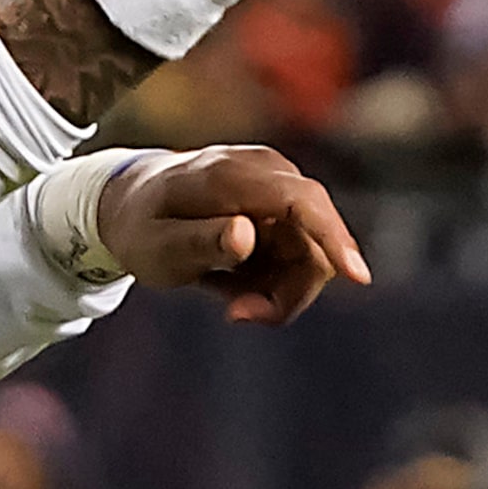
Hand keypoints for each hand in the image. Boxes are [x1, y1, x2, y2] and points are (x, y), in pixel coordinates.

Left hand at [97, 145, 369, 324]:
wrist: (131, 206)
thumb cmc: (140, 226)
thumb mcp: (155, 246)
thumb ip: (198, 241)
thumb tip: (246, 235)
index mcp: (232, 175)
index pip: (300, 201)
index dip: (333, 237)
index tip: (357, 277)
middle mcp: (266, 173)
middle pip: (313, 242)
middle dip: (286, 292)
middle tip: (237, 315)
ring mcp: (277, 189)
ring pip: (309, 256)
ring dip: (274, 290)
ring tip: (224, 295)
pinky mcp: (281, 210)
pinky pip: (296, 256)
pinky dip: (268, 280)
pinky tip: (228, 280)